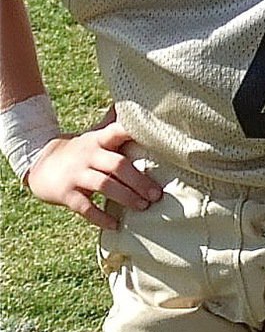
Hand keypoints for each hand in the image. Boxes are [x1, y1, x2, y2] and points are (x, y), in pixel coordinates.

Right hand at [26, 120, 162, 229]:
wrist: (40, 164)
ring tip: (143, 207)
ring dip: (126, 197)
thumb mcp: (94, 136)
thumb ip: (114, 126)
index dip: (133, 132)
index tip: (155, 137)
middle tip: (156, 194)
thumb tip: (136, 106)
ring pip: (104, 185)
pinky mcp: (66, 193)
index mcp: (99, 139)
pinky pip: (85, 207)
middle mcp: (89, 154)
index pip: (117, 131)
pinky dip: (100, 217)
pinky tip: (115, 225)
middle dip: (139, 180)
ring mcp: (76, 174)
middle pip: (117, 165)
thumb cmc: (79, 151)